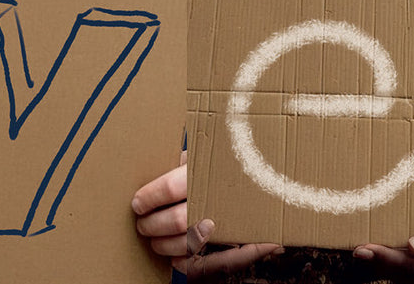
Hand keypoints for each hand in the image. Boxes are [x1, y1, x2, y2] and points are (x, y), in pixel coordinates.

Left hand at [131, 158, 281, 278]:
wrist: (277, 182)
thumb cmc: (235, 163)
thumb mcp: (211, 151)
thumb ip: (186, 160)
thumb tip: (153, 165)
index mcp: (210, 173)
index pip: (169, 188)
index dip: (149, 198)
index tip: (137, 203)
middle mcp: (220, 200)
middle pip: (175, 220)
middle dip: (151, 225)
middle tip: (141, 224)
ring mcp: (229, 224)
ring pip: (187, 244)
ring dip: (163, 244)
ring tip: (153, 239)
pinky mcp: (238, 246)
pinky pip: (205, 263)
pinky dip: (184, 262)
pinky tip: (174, 257)